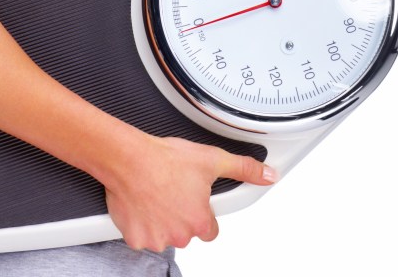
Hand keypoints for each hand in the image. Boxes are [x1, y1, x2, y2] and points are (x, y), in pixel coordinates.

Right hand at [105, 135, 276, 252]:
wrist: (130, 159)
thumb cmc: (166, 159)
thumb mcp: (212, 159)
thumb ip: (244, 169)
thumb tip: (267, 174)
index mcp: (200, 221)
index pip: (210, 229)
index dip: (203, 212)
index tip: (194, 199)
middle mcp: (180, 235)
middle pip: (186, 231)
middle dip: (180, 214)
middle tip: (172, 189)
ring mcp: (156, 238)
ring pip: (163, 233)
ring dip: (161, 218)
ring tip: (156, 192)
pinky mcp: (134, 238)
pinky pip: (141, 235)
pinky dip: (141, 222)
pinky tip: (142, 201)